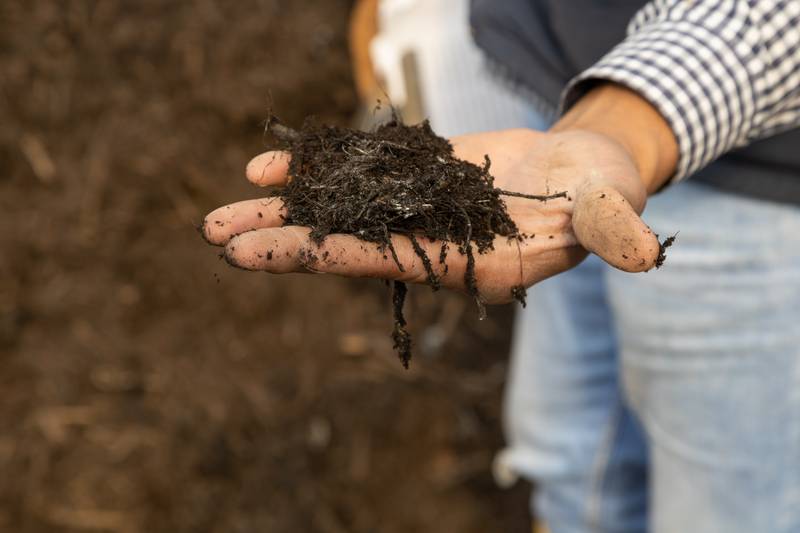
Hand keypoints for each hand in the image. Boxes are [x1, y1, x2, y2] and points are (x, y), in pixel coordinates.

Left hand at [203, 127, 660, 303]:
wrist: (588, 169)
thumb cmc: (604, 195)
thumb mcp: (611, 208)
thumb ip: (614, 229)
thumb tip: (643, 251)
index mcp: (470, 262)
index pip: (382, 259)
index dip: (317, 254)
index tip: (250, 256)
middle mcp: (434, 243)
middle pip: (347, 241)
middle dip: (281, 239)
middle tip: (212, 236)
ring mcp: (421, 211)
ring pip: (345, 209)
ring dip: (286, 207)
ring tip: (224, 206)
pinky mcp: (420, 179)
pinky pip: (363, 175)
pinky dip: (322, 170)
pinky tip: (274, 164)